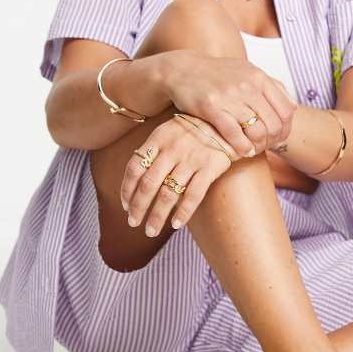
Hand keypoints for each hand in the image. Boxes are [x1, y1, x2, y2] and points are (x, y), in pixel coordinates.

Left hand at [120, 113, 237, 235]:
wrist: (226, 121)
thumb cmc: (193, 131)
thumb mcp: (169, 132)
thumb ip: (154, 152)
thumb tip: (136, 181)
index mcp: (158, 139)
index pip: (135, 167)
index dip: (127, 189)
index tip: (125, 205)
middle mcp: (172, 149)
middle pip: (148, 184)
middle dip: (139, 207)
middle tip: (134, 222)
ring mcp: (191, 158)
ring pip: (168, 194)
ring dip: (157, 216)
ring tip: (151, 231)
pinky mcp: (210, 167)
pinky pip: (193, 195)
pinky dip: (183, 212)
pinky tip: (176, 225)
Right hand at [160, 50, 296, 157]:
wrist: (182, 70)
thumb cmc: (218, 76)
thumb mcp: (248, 73)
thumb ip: (272, 87)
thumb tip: (294, 107)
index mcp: (259, 77)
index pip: (286, 111)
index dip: (285, 130)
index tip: (277, 138)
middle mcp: (247, 85)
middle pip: (273, 124)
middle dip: (272, 141)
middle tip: (264, 147)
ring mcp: (229, 96)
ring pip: (256, 131)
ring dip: (257, 146)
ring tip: (252, 150)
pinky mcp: (211, 107)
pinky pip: (234, 134)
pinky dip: (242, 147)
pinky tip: (242, 152)